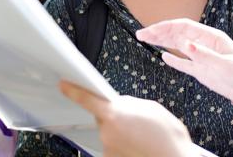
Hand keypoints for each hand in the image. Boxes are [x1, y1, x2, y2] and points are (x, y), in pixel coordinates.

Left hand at [59, 81, 197, 156]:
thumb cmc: (167, 137)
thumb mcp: (152, 108)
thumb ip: (130, 104)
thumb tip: (120, 104)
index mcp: (115, 114)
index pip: (87, 99)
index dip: (73, 90)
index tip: (64, 85)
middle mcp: (107, 132)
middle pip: (104, 117)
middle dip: (117, 115)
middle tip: (137, 120)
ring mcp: (108, 148)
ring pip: (110, 132)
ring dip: (122, 131)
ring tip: (143, 135)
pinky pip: (114, 145)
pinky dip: (124, 144)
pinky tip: (139, 144)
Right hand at [136, 19, 232, 121]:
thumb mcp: (225, 65)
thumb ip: (204, 56)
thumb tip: (185, 45)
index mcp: (212, 38)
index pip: (184, 27)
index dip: (166, 27)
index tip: (150, 30)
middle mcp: (205, 45)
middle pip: (178, 35)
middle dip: (159, 33)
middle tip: (140, 34)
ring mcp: (203, 58)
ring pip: (178, 47)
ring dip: (162, 43)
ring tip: (145, 40)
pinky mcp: (202, 71)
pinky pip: (184, 64)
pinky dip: (174, 60)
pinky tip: (163, 56)